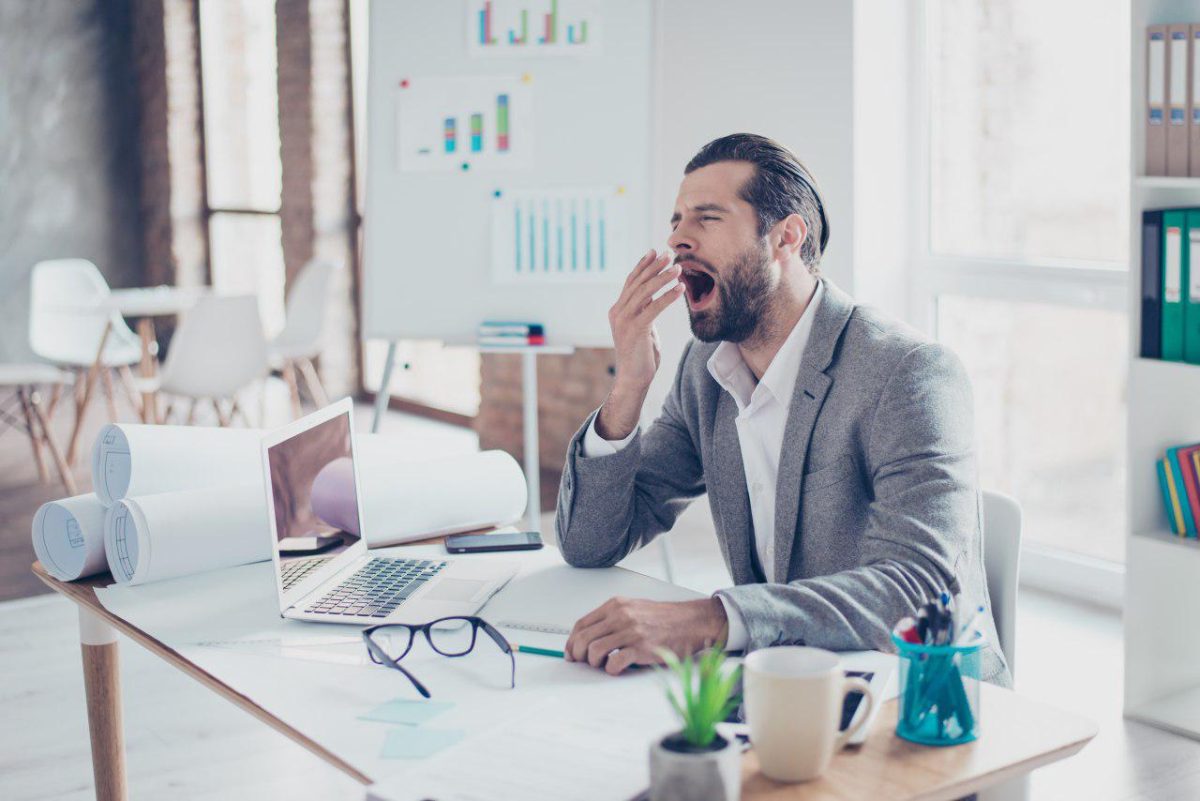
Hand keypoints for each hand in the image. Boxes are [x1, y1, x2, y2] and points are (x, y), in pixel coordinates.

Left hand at [564, 597, 727, 674]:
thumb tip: (589, 637)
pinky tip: (617, 668)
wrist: (691, 621)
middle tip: (582, 662)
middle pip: (583, 638)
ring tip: (603, 664)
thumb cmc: (663, 618)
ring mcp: (631, 631)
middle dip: (577, 654)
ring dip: (593, 662)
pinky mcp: (641, 648)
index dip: (571, 641)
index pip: (581, 624)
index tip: (571, 652)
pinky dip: (610, 669)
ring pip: (594, 650)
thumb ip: (612, 618)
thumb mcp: (633, 608)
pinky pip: (614, 663)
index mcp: (616, 605)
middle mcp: (620, 616)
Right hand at [596, 249, 684, 439]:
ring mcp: (624, 320)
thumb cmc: (641, 357)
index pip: (630, 282)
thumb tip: (653, 302)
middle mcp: (618, 312)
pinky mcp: (634, 329)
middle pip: (638, 282)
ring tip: (678, 268)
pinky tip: (680, 288)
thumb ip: (644, 314)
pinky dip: (667, 296)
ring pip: (645, 292)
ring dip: (663, 278)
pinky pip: (653, 308)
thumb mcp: (642, 330)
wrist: (633, 379)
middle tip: (669, 254)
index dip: (642, 266)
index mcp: (618, 310)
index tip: (654, 252)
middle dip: (654, 267)